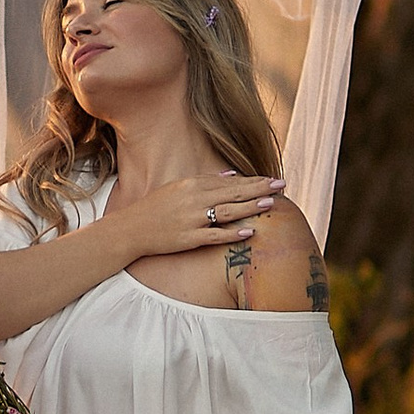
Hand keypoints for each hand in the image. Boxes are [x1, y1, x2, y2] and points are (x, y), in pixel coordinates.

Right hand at [116, 172, 283, 264]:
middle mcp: (194, 199)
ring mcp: (192, 219)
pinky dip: (232, 234)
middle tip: (281, 186)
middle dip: (259, 189)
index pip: (230, 182)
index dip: (254, 181)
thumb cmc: (155, 208)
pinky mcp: (189, 238)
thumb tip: (232, 175)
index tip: (273, 179)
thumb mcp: (178, 188)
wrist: (131, 229)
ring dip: (250, 208)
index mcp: (193, 184)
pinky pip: (214, 236)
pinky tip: (248, 232)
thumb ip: (206, 181)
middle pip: (233, 193)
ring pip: (227, 212)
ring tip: (270, 204)